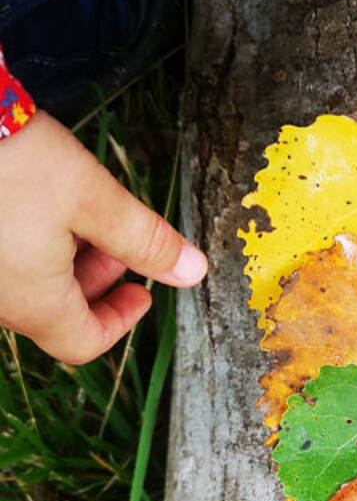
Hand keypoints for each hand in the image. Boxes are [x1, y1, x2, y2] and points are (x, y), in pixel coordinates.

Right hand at [0, 111, 206, 363]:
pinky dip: (33, 243)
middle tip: (119, 238)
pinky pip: (5, 259)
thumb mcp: (93, 200)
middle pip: (57, 311)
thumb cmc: (10, 158)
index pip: (83, 343)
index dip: (121, 321)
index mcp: (30, 301)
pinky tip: (43, 202)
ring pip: (29, 282)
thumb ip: (145, 241)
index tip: (143, 291)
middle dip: (98, 279)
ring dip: (66, 257)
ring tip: (83, 210)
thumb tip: (194, 272)